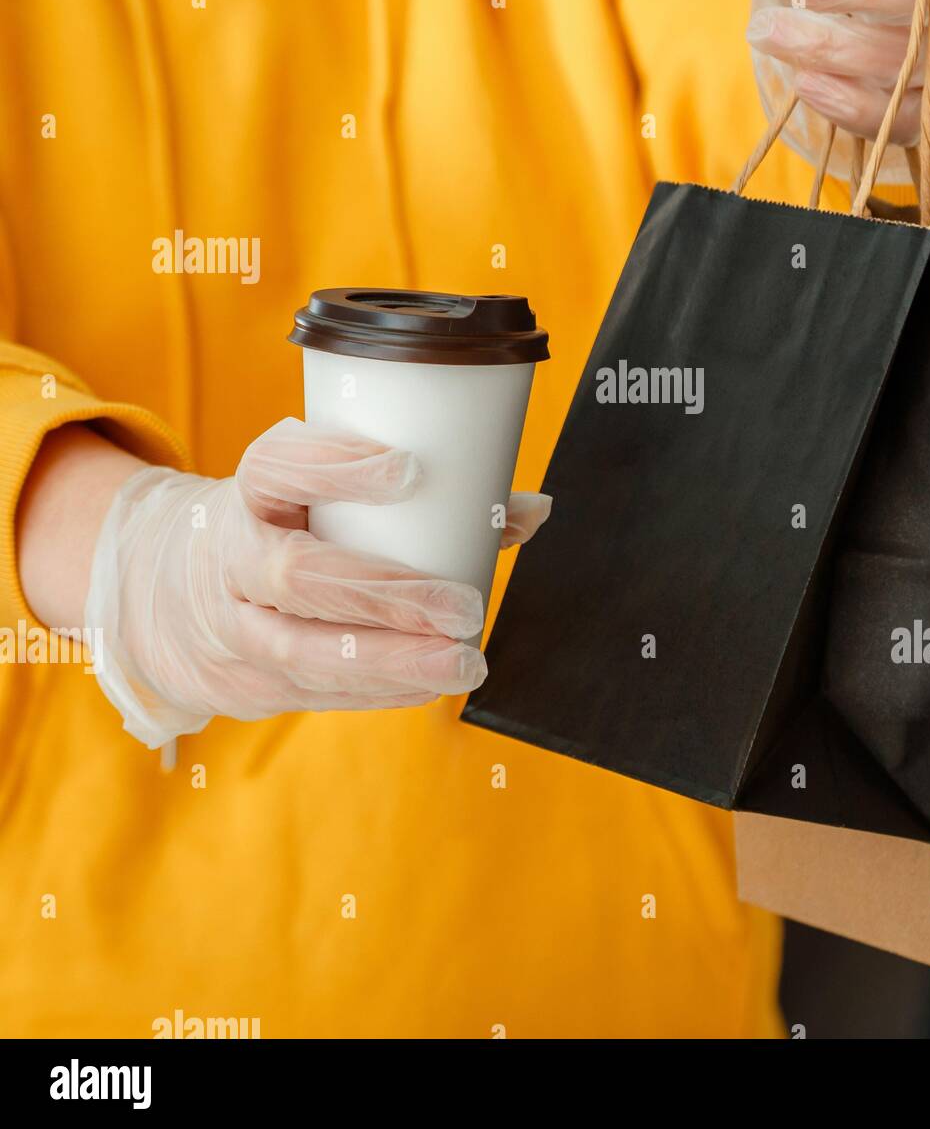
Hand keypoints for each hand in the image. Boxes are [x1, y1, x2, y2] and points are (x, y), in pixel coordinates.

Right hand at [84, 417, 551, 747]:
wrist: (164, 595)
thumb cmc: (277, 527)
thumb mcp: (314, 493)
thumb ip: (416, 498)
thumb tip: (533, 509)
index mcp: (245, 493)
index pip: (276, 468)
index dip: (337, 466)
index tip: (409, 469)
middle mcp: (227, 559)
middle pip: (299, 577)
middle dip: (388, 597)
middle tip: (464, 608)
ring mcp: (230, 630)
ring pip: (305, 653)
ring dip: (395, 664)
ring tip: (465, 663)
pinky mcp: (244, 685)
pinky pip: (315, 694)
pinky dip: (381, 691)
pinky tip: (431, 683)